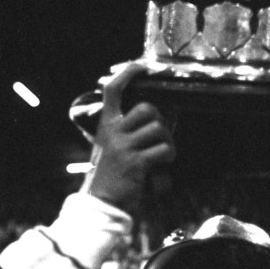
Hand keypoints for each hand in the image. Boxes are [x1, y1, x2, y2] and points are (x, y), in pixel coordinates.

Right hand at [83, 63, 175, 214]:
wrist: (100, 202)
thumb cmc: (110, 175)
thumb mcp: (111, 147)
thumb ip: (127, 132)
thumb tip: (162, 117)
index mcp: (106, 125)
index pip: (113, 90)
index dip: (128, 74)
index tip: (141, 65)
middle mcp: (113, 132)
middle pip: (147, 108)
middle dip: (162, 120)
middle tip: (163, 136)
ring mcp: (124, 147)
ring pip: (158, 128)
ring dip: (168, 141)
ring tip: (164, 153)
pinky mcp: (135, 163)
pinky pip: (163, 149)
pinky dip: (169, 156)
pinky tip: (164, 164)